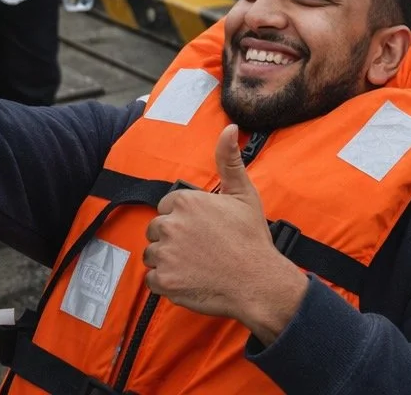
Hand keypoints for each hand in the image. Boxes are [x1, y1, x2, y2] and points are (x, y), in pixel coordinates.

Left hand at [144, 126, 307, 343]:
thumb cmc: (251, 238)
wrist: (258, 282)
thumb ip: (229, 160)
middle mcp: (171, 225)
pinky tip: (188, 280)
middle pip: (156, 230)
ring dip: (168, 260)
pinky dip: (167, 282)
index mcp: (185, 202)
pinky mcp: (164, 281)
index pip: (167, 207)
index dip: (183, 219)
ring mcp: (165, 254)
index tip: (201, 230)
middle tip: (199, 249)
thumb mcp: (244, 194)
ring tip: (194, 265)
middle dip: (172, 238)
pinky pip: (152, 280)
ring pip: (152, 254)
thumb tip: (228, 128)